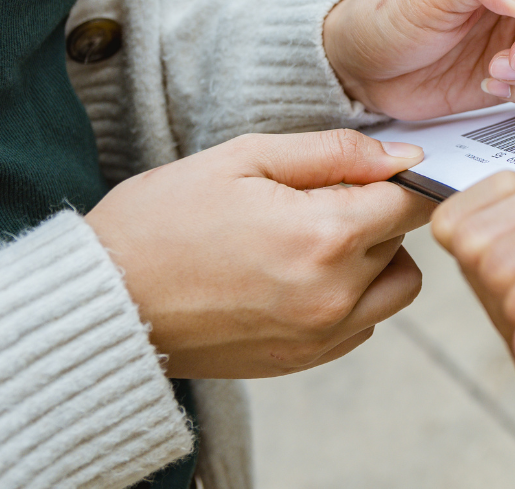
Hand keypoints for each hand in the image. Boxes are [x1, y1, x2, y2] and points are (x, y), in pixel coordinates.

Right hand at [84, 129, 434, 378]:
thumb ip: (334, 153)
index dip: (396, 179)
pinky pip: (362, 323)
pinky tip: (296, 275)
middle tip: (314, 200)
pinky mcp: (301, 361)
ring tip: (310, 240)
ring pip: (395, 288)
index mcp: (322, 236)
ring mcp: (319, 335)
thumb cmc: (161, 220)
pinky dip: (349, 298)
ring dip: (373, 261)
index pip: (411, 202)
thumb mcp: (244, 158)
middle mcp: (332, 294)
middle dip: (374, 215)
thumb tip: (402, 156)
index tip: (370, 172)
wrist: (102, 302)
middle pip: (403, 242)